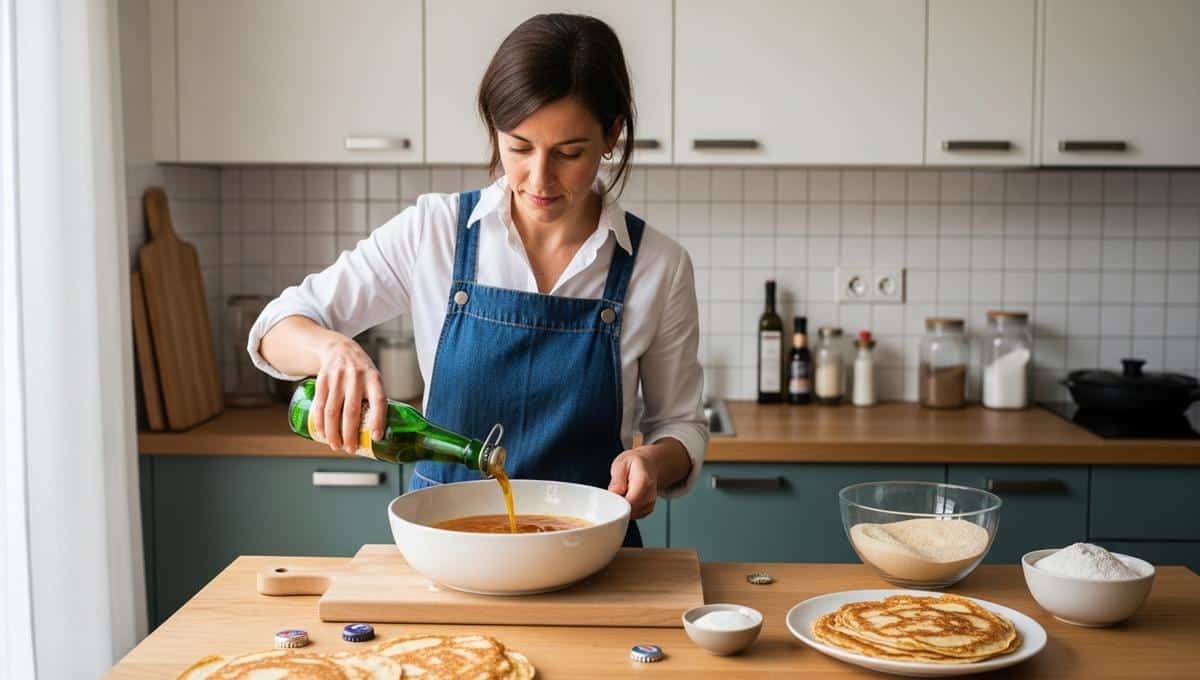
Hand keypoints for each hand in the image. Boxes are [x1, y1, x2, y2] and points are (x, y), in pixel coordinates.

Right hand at [309, 334, 386, 453]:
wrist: (339, 349)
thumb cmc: (361, 371)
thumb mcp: (374, 379)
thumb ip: (376, 401)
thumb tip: (381, 432)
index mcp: (374, 378)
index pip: (379, 400)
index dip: (378, 420)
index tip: (376, 437)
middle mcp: (356, 377)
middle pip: (351, 411)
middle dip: (350, 435)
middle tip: (350, 449)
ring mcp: (337, 378)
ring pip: (332, 411)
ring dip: (333, 433)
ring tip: (336, 446)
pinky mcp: (322, 380)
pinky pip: (319, 405)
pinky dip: (319, 422)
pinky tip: (321, 433)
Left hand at [608, 448, 658, 519]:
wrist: (648, 464)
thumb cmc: (634, 463)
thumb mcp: (621, 464)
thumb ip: (617, 480)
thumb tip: (613, 494)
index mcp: (643, 481)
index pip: (630, 502)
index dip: (617, 504)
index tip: (609, 499)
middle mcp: (650, 494)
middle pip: (630, 511)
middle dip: (618, 506)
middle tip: (614, 493)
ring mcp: (650, 504)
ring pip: (631, 515)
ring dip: (622, 508)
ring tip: (622, 493)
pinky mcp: (648, 510)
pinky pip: (633, 515)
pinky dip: (627, 510)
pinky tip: (626, 498)